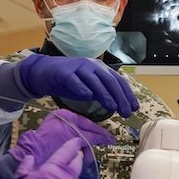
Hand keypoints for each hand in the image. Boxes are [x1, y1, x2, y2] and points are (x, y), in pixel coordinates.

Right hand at [0, 53, 138, 116]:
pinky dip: (82, 87)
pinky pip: (74, 80)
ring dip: (105, 94)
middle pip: (109, 81)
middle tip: (126, 112)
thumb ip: (102, 94)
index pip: (118, 81)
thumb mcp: (89, 88)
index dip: (127, 94)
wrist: (44, 72)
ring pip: (94, 80)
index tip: (134, 108)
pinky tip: (88, 96)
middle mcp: (92, 66)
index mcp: (100, 69)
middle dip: (120, 97)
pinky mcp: (64, 72)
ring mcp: (78, 67)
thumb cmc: (70, 81)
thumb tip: (119, 105)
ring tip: (112, 107)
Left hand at [11, 110, 114, 178]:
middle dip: (93, 142)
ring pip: (80, 139)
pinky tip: (80, 158)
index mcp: (66, 115)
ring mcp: (59, 131)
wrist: (31, 155)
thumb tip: (103, 138)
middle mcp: (63, 121)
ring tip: (86, 158)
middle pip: (85, 131)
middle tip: (104, 148)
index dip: (101, 133)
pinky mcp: (56, 142)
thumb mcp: (73, 136)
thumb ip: (89, 137)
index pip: (89, 124)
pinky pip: (72, 145)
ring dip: (85, 149)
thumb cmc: (51, 142)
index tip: (112, 139)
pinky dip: (78, 151)